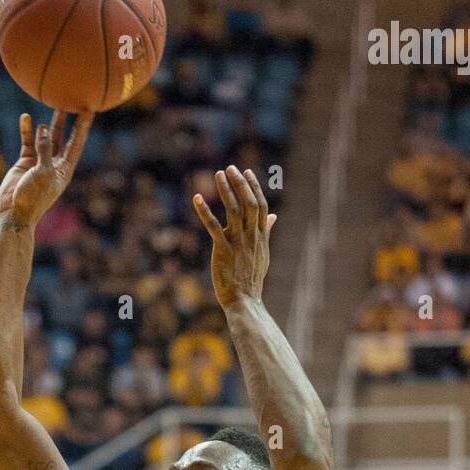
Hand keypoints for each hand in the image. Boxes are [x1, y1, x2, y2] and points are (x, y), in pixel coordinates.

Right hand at [0, 110, 93, 225]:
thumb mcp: (43, 172)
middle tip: (73, 101)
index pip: (76, 143)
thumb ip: (45, 149)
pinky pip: (28, 142)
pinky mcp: (25, 162)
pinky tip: (26, 118)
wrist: (15, 213)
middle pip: (64, 138)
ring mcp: (40, 162)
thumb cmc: (33, 197)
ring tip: (54, 102)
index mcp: (65, 169)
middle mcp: (54, 164)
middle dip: (69, 120)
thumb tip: (44, 128)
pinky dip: (27, 130)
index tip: (90, 109)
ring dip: (50, 123)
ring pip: (46, 137)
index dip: (83, 126)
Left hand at [192, 165, 275, 308]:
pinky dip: (204, 211)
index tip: (247, 172)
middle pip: (248, 203)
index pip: (260, 205)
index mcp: (260, 236)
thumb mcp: (263, 253)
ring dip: (226, 190)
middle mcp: (251, 236)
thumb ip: (266, 232)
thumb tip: (272, 216)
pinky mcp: (223, 250)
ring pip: (233, 210)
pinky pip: (213, 226)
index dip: (253, 187)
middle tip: (231, 168)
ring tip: (219, 174)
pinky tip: (197, 198)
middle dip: (240, 183)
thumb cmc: (251, 280)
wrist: (245, 302)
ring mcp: (238, 242)